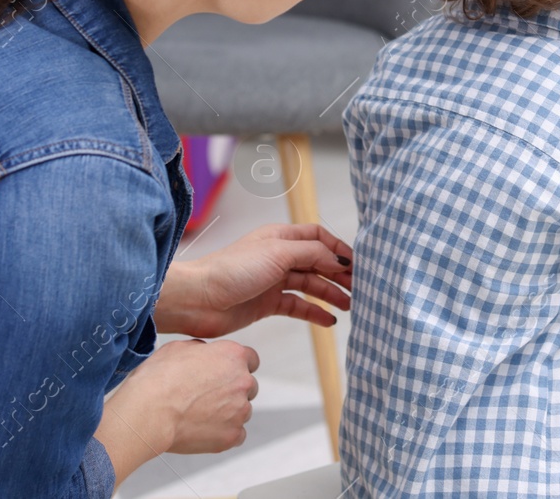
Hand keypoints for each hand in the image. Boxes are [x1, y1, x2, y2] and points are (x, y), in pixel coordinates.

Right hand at [96, 338, 259, 485]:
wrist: (149, 412)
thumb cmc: (158, 379)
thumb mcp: (178, 348)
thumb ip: (201, 349)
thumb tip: (204, 354)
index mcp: (233, 355)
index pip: (251, 359)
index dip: (235, 367)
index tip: (225, 375)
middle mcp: (243, 381)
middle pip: (248, 387)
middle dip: (232, 391)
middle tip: (207, 397)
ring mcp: (240, 410)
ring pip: (242, 411)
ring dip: (228, 413)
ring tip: (200, 416)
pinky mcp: (232, 435)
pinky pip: (237, 435)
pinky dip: (225, 434)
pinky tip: (205, 431)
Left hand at [154, 224, 353, 337]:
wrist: (197, 300)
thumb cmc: (232, 270)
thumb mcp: (278, 254)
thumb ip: (313, 254)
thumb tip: (341, 259)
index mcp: (280, 237)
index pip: (318, 237)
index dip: (339, 248)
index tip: (358, 264)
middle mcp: (279, 256)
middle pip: (317, 262)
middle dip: (339, 274)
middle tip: (361, 287)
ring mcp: (273, 281)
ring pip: (311, 285)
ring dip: (331, 294)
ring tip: (351, 305)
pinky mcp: (267, 304)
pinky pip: (298, 306)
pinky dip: (314, 312)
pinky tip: (329, 321)